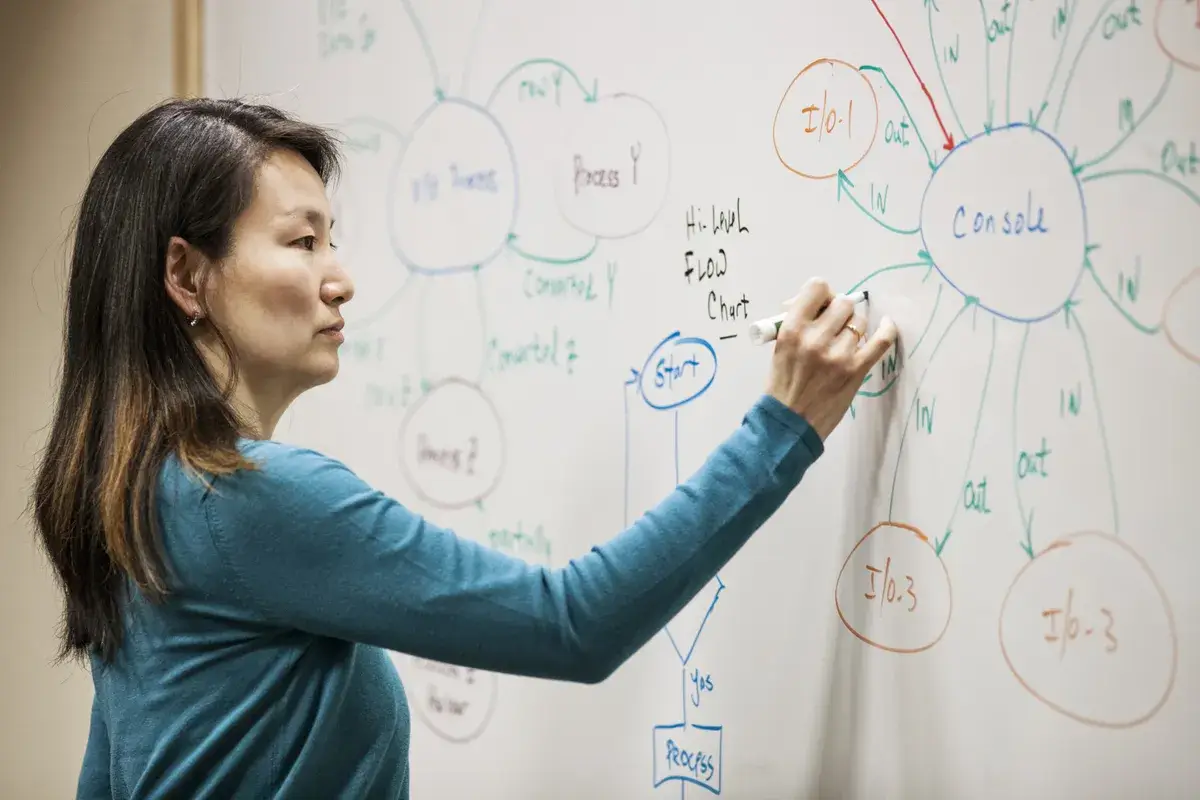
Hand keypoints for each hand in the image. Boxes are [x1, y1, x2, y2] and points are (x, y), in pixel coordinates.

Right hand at [766, 277, 897, 439]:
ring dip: (854, 327)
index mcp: (792, 330)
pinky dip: (887, 329)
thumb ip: (797, 323)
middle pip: (842, 303)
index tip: (823, 304)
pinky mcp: (855, 370)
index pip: (817, 288)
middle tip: (834, 325)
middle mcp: (815, 339)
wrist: (789, 424)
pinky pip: (881, 340)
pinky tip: (887, 323)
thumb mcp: (780, 349)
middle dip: (839, 311)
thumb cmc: (783, 386)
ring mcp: (838, 354)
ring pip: (859, 321)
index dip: (823, 293)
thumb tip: (819, 302)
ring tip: (844, 341)